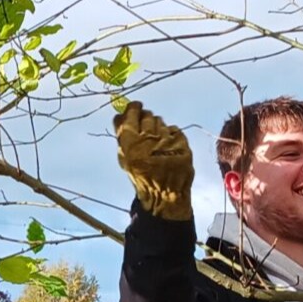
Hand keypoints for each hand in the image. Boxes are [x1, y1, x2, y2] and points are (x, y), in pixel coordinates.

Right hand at [114, 101, 193, 220]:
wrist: (165, 194)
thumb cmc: (142, 176)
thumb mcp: (125, 158)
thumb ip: (122, 135)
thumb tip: (120, 114)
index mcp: (131, 143)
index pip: (132, 113)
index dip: (134, 108)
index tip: (136, 108)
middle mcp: (149, 139)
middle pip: (147, 116)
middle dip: (146, 119)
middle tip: (147, 130)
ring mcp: (168, 140)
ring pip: (161, 122)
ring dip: (158, 128)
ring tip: (158, 142)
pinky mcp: (182, 142)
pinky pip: (174, 130)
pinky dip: (170, 135)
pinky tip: (168, 147)